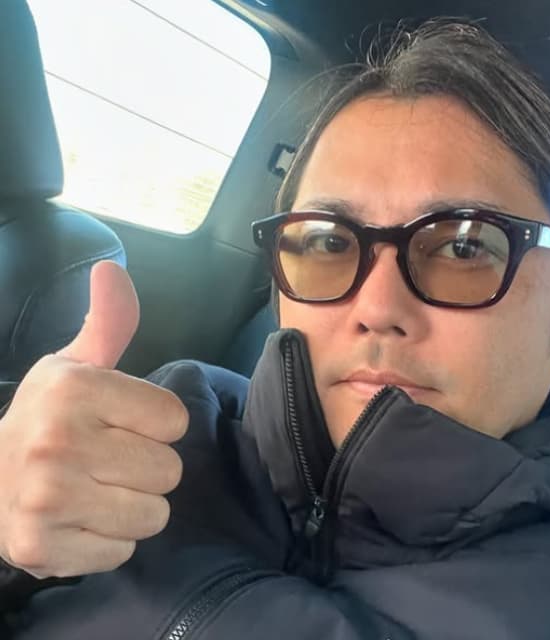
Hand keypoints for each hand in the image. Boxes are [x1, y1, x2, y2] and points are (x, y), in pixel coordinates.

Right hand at [0, 261, 188, 577]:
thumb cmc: (48, 418)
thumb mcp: (75, 365)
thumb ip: (108, 323)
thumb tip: (112, 271)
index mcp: (75, 389)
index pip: (175, 420)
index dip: (156, 425)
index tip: (123, 423)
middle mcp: (59, 441)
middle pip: (169, 470)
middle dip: (146, 467)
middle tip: (108, 460)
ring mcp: (48, 499)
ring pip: (154, 515)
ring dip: (133, 506)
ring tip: (97, 490)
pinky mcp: (42, 548)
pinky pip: (123, 550)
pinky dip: (109, 540)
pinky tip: (80, 519)